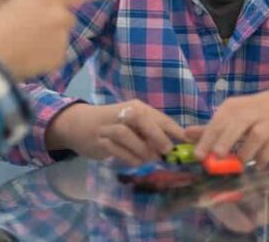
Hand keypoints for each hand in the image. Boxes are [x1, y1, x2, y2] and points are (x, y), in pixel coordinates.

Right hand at [0, 0, 118, 80]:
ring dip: (48, 41)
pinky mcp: (59, 56)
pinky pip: (56, 55)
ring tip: (23, 45)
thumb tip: (51, 6)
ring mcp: (61, 37)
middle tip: (27, 31)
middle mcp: (59, 15)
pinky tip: (29, 58)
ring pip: (61, 37)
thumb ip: (36, 1)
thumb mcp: (15, 5)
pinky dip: (46, 57)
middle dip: (53, 23)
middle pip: (66, 18)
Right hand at [46, 100, 188, 164]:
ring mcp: (109, 126)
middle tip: (166, 151)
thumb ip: (153, 131)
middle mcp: (123, 113)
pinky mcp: (99, 140)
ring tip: (149, 159)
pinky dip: (129, 158)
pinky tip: (136, 162)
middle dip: (157, 136)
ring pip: (126, 134)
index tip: (187, 143)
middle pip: (141, 119)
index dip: (175, 130)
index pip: (159, 117)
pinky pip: (115, 149)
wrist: (81, 124)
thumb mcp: (135, 123)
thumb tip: (177, 146)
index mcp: (137, 107)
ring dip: (141, 150)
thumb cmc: (115, 124)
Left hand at [187, 89, 268, 163]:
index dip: (207, 139)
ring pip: (256, 136)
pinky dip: (263, 157)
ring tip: (239, 162)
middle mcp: (250, 112)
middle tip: (217, 156)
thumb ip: (209, 128)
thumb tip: (185, 135)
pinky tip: (257, 164)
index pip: (218, 122)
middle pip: (236, 125)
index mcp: (233, 107)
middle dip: (226, 141)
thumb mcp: (231, 115)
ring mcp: (267, 123)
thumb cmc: (253, 113)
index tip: (199, 155)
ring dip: (246, 151)